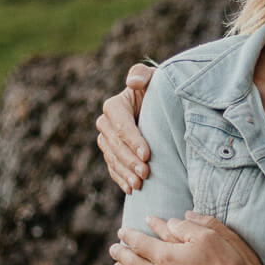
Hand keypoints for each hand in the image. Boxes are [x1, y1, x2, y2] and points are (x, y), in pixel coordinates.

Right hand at [98, 62, 154, 192]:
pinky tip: (130, 189)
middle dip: (130, 161)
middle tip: (146, 174)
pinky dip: (121, 179)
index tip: (147, 154)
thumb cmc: (158, 90)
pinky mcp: (111, 153)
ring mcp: (106, 140)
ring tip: (139, 185)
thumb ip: (142, 75)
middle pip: (116, 145)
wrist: (158, 106)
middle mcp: (105, 123)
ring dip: (125, 173)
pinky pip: (112, 168)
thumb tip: (132, 82)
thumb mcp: (153, 78)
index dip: (133, 140)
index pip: (122, 125)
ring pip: (113, 159)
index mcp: (114, 106)